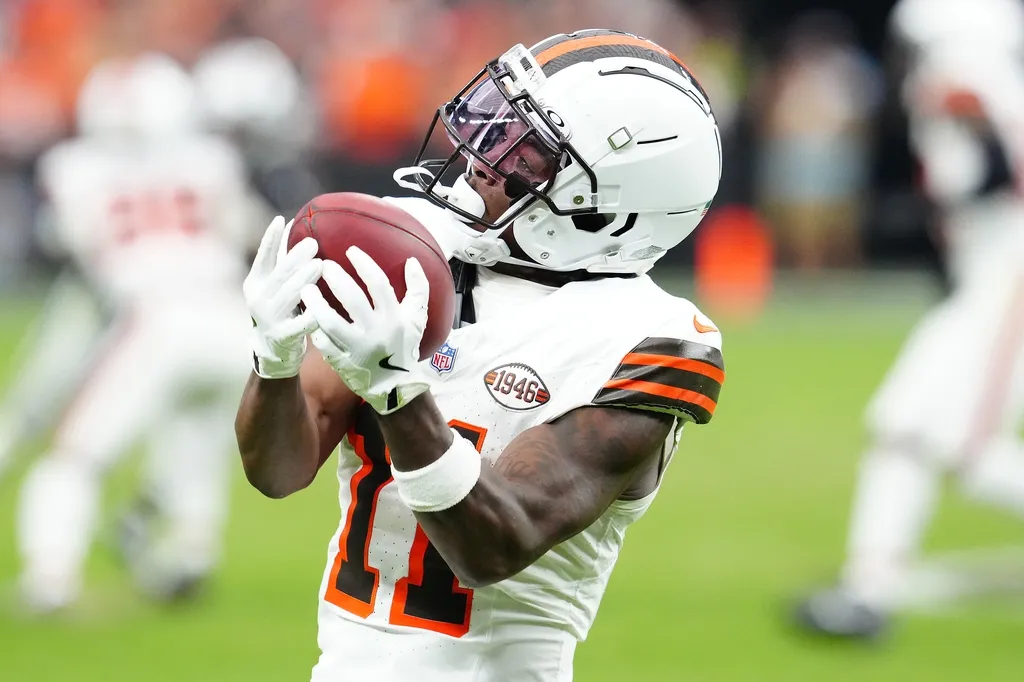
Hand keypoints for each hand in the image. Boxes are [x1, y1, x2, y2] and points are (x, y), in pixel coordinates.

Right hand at [244, 216, 322, 378]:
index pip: (263, 257)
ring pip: (288, 296)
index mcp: (255, 282)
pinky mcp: (281, 336)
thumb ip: (282, 262)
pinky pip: (298, 325)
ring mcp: (268, 318)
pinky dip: (309, 317)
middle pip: (279, 275)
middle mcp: (258, 298)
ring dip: (304, 280)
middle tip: (313, 243)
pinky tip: (321, 309)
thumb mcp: (274, 285)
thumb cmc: (280, 308)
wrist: (272, 348)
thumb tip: (293, 226)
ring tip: (320, 265)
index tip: (281, 220)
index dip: (271, 238)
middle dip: (295, 258)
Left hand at [300, 247, 430, 413]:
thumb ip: (419, 288)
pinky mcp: (344, 363)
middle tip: (324, 266)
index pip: (379, 284)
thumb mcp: (417, 318)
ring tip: (306, 289)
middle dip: (336, 279)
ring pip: (331, 323)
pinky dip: (314, 329)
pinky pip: (324, 344)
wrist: (395, 385)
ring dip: (316, 304)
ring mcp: (358, 349)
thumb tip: (411, 261)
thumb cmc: (404, 346)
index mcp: (395, 318)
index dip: (364, 264)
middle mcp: (377, 332)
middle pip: (353, 300)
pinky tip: (306, 316)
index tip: (350, 251)